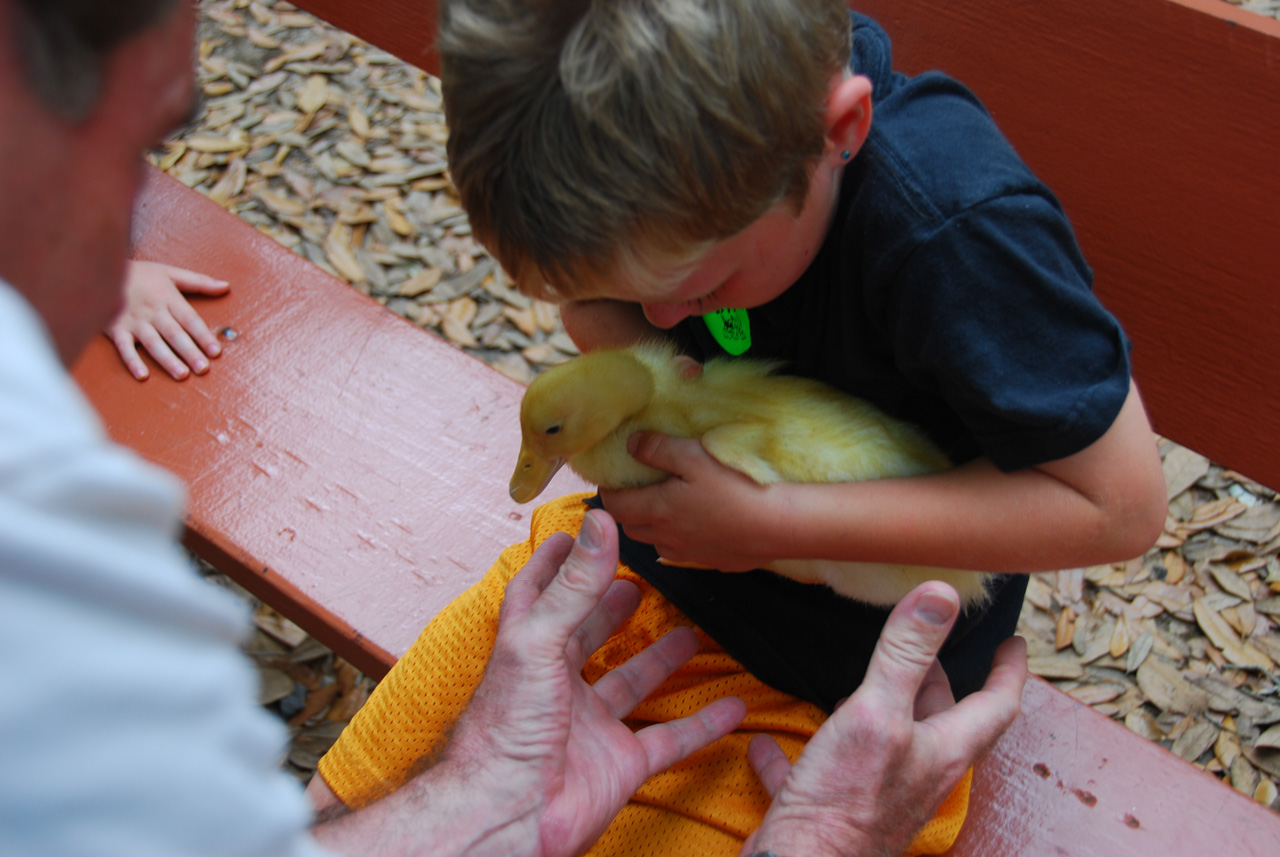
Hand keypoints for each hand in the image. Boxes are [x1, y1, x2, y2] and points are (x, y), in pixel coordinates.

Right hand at [105, 260, 228, 379]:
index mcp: (168, 298)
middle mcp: (153, 311)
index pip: (190, 320)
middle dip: (190, 352)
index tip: (216, 351)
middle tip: (203, 369)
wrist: (101, 268)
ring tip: (182, 374)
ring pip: (153, 343)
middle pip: (174, 334)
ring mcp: (134, 321)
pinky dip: (132, 361)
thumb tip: (226, 286)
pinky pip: (124, 347)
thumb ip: (199, 281)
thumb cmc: (140, 274)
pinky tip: (143, 375)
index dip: (203, 336)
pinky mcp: (115, 329)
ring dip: (167, 360)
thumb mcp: (170, 272)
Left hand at [312, 509, 746, 856]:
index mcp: (528, 650)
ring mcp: (591, 726)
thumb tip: (602, 522)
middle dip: (609, 608)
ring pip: (631, 683)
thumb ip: (575, 585)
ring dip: (659, 659)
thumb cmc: (506, 728)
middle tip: (639, 579)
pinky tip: (733, 705)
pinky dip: (702, 724)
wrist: (509, 815)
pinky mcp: (619, 764)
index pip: (537, 595)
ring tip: (688, 629)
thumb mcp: (540, 641)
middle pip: (586, 636)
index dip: (553, 564)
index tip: (575, 534)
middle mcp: (557, 685)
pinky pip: (669, 739)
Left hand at [599, 431, 779, 570]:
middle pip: (632, 528)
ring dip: (653, 525)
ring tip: (665, 505)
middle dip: (627, 509)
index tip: (611, 477)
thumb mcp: (694, 455)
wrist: (781, 525)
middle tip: (636, 488)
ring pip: (657, 542)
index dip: (607, 491)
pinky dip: (680, 538)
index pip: (615, 506)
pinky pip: (685, 551)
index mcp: (658, 511)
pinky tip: (698, 523)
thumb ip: (658, 449)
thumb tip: (630, 444)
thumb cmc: (736, 485)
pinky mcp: (714, 561)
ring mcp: (691, 553)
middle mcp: (668, 538)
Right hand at [741, 582, 1027, 856]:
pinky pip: (824, 770)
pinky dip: (806, 746)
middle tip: (932, 644)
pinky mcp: (834, 807)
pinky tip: (773, 735)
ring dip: (883, 707)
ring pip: (890, 742)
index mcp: (942, 749)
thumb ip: (907, 654)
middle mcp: (918, 772)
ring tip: (869, 675)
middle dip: (941, 680)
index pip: (995, 704)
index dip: (1008, 670)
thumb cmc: (846, 803)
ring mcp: (878, 793)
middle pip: (943, 720)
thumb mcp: (878, 712)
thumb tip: (942, 594)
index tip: (1013, 643)